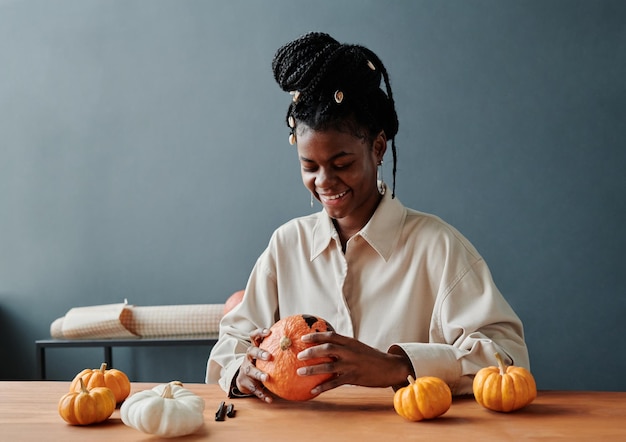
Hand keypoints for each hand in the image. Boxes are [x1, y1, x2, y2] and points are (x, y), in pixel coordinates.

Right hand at [235, 328, 273, 402]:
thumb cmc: (260, 364)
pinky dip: (262, 394)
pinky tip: (270, 399)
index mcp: (254, 348)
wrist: (243, 379)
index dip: (260, 333)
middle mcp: (248, 357)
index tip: (269, 332)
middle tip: (269, 356)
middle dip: (259, 353)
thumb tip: (301, 344)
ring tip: (266, 378)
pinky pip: (254, 389)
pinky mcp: (244, 383)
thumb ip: (278, 350)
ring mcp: (245, 370)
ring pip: (250, 370)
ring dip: (259, 374)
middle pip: (251, 351)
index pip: (254, 336)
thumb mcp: (265, 356)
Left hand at [296, 331, 413, 395]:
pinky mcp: (354, 378)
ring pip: (329, 366)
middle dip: (311, 351)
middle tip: (299, 356)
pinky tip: (313, 390)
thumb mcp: (358, 347)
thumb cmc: (371, 358)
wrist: (390, 368)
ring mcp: (352, 365)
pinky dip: (323, 386)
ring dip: (313, 369)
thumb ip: (343, 347)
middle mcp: (350, 352)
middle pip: (327, 349)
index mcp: (350, 342)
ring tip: (300, 372)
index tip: (303, 338)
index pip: (331, 336)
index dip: (316, 336)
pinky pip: (335, 382)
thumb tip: (324, 348)